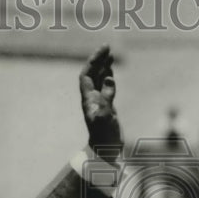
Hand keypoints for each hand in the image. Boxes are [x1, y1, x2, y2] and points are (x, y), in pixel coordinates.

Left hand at [79, 45, 122, 162]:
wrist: (105, 150)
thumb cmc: (104, 136)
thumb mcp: (106, 116)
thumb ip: (107, 97)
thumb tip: (109, 78)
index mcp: (88, 99)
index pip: (87, 74)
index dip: (94, 61)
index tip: (103, 51)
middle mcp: (91, 98)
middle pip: (92, 73)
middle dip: (98, 60)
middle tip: (108, 47)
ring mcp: (98, 102)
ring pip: (98, 79)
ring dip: (103, 66)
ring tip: (110, 54)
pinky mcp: (106, 106)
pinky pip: (105, 87)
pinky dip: (108, 77)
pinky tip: (111, 71)